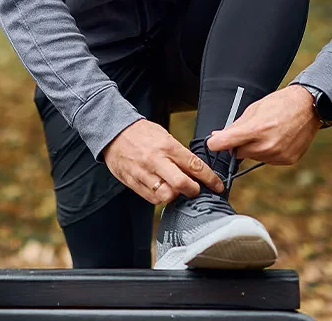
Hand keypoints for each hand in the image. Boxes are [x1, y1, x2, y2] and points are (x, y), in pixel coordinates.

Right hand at [102, 119, 224, 205]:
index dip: (209, 178)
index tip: (217, 185)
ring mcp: (143, 173)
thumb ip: (178, 153)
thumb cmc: (142, 133)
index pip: (194, 165)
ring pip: (166, 195)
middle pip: (181, 183)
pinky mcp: (133, 182)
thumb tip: (194, 169)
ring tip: (178, 191)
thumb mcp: (164, 136)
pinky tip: (163, 192)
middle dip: (194, 190)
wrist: (114, 133)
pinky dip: (160, 198)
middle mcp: (156, 160)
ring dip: (176, 196)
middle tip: (196, 190)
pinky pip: (151, 198)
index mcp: (167, 146)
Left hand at [206, 85, 320, 165]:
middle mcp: (267, 145)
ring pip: (254, 157)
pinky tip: (276, 138)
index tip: (213, 143)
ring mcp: (278, 155)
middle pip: (239, 153)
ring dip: (254, 148)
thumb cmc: (280, 103)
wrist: (308, 106)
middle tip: (249, 131)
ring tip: (267, 132)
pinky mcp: (287, 160)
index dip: (216, 144)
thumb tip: (217, 137)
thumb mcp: (254, 109)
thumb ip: (235, 126)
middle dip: (239, 144)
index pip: (226, 143)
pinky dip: (268, 152)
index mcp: (257, 129)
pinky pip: (268, 160)